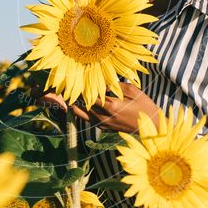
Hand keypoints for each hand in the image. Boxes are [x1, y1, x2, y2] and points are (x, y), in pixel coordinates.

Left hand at [35, 83, 160, 133]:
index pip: (87, 94)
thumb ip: (116, 84)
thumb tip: (102, 78)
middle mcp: (103, 116)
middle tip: (54, 87)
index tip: (63, 78)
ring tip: (60, 95)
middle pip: (80, 104)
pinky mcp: (105, 128)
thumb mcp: (133, 90)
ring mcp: (103, 124)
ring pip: (81, 113)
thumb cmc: (146, 107)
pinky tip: (77, 104)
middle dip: (68, 96)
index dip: (74, 87)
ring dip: (73, 104)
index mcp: (110, 105)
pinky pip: (89, 119)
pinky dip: (82, 111)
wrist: (153, 129)